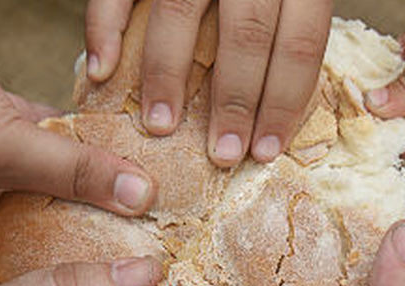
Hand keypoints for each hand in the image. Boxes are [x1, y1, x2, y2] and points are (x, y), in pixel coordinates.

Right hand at [0, 0, 157, 285]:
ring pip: (44, 187)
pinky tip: (117, 143)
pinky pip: (41, 145)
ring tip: (142, 203)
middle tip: (141, 252)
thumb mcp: (8, 148)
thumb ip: (77, 173)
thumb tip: (144, 197)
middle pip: (37, 240)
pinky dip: (72, 142)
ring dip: (86, 186)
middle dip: (85, 242)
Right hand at [85, 0, 333, 166]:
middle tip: (222, 154)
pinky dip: (105, 26)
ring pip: (182, 13)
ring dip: (168, 76)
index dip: (285, 102)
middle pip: (248, 35)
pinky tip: (103, 69)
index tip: (266, 149)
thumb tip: (283, 103)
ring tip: (160, 125)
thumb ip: (293, 25)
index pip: (301, 44)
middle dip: (235, 102)